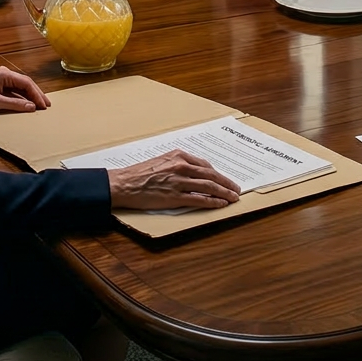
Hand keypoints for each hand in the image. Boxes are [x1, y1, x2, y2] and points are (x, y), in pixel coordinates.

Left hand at [0, 66, 51, 112]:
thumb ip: (14, 104)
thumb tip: (31, 107)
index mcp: (5, 74)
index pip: (26, 83)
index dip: (36, 94)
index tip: (43, 104)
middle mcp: (5, 74)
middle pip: (26, 83)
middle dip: (37, 94)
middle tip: (47, 105)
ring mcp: (3, 79)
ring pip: (22, 87)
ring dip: (31, 96)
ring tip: (41, 105)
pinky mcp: (0, 85)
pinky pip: (15, 90)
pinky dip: (23, 97)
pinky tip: (29, 104)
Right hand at [107, 150, 240, 210]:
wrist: (124, 183)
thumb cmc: (140, 173)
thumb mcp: (162, 160)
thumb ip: (179, 164)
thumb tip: (194, 172)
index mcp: (179, 155)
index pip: (205, 165)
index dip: (218, 174)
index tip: (225, 179)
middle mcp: (181, 166)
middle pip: (211, 175)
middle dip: (226, 183)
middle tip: (236, 189)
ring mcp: (179, 182)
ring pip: (209, 187)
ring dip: (224, 193)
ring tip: (233, 198)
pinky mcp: (175, 197)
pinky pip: (199, 199)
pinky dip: (212, 202)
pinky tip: (220, 204)